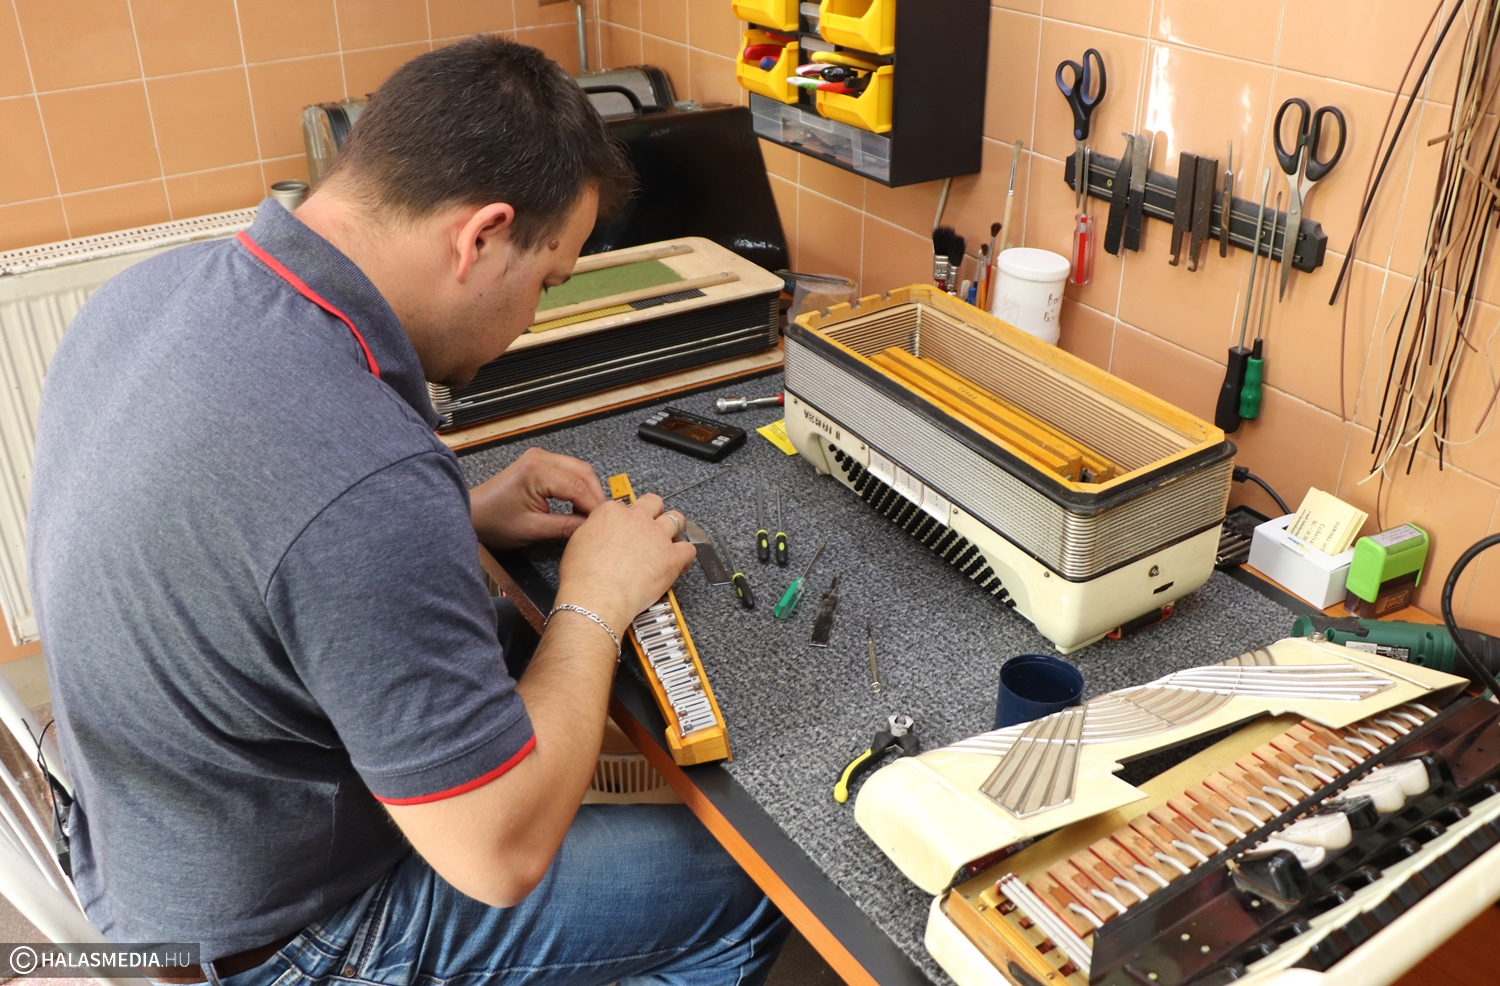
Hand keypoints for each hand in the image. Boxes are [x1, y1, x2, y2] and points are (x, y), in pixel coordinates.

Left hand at [469, 447, 605, 549]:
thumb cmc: (494, 521)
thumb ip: (566, 527)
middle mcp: (541, 457)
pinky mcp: (540, 463)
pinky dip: (579, 487)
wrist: (473, 513)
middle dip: (596, 496)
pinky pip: (569, 471)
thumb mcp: (533, 529)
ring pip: (579, 470)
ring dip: (589, 491)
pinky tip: (580, 505)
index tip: (603, 524)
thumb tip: (591, 527)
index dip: (594, 507)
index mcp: (538, 471)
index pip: (579, 488)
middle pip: (584, 473)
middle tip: (602, 519)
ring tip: (592, 514)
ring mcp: (541, 457)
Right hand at [556, 493, 696, 631]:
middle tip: (651, 528)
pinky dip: (686, 555)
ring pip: (676, 519)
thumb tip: (601, 532)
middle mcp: (636, 518)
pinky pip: (689, 549)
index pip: (626, 506)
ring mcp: (657, 536)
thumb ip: (595, 529)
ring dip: (674, 529)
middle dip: (654, 513)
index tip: (628, 528)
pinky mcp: (672, 557)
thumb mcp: (578, 541)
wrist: (597, 597)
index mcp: (612, 512)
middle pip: (654, 503)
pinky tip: (679, 562)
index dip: (627, 518)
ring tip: (668, 541)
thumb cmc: (583, 577)